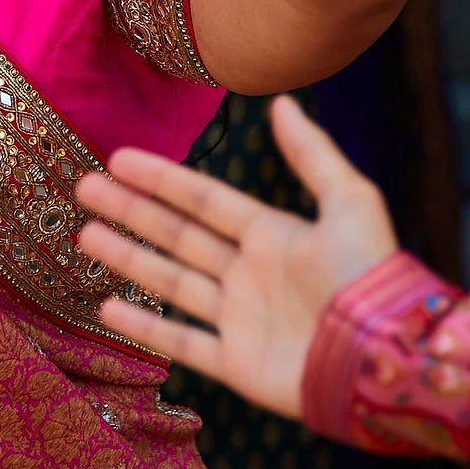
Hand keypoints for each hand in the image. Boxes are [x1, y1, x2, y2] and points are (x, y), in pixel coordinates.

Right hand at [73, 96, 396, 419]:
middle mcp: (250, 274)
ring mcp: (240, 320)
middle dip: (131, 211)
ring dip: (128, 258)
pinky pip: (182, 343)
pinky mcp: (237, 365)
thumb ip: (312, 154)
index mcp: (273, 235)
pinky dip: (144, 328)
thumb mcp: (350, 202)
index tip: (119, 159)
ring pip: (171, 282)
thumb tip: (281, 103)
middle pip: (178, 235)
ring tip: (84, 236)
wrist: (385, 360)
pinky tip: (107, 307)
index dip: (162, 178)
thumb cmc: (371, 278)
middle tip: (85, 188)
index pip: (204, 199)